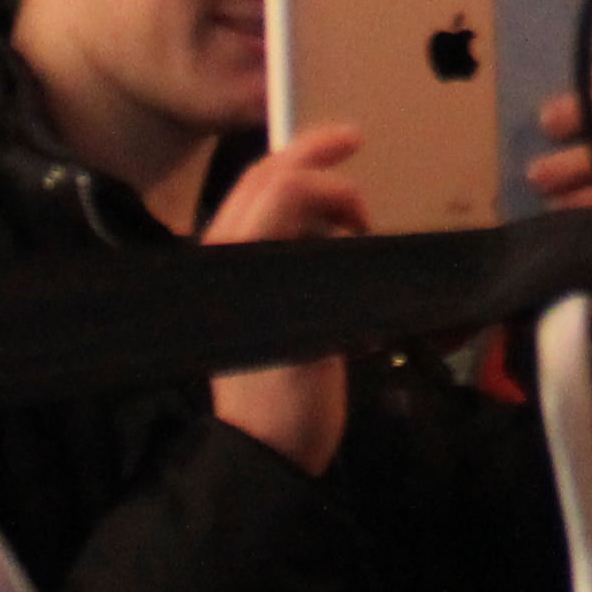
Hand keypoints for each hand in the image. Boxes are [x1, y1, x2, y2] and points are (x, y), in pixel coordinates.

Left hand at [201, 123, 369, 472]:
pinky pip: (266, 221)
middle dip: (310, 155)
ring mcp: (231, 270)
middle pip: (263, 179)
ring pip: (261, 194)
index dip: (328, 186)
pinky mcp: (245, 286)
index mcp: (237, 263)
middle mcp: (225, 256)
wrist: (267, 451)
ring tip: (346, 186)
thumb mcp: (314, 337)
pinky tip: (329, 220)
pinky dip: (299, 207)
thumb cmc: (290, 402)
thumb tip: (343, 225)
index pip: (281, 189)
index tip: (367, 212)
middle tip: (355, 140)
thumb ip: (326, 273)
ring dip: (303, 178)